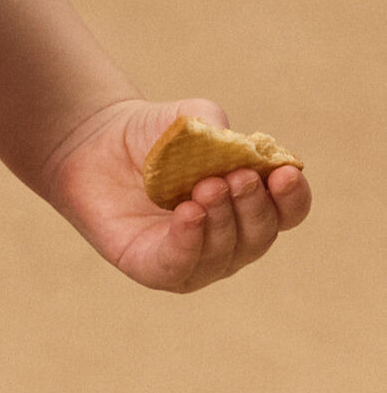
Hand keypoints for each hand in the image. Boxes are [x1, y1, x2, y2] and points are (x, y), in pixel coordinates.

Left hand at [42, 97, 311, 293]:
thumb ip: (224, 136)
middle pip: (259, 238)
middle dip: (253, 208)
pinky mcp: (151, 268)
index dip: (292, 199)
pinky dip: (189, 242)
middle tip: (235, 177)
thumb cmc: (159, 136)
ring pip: (223, 256)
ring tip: (206, 187)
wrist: (101, 145)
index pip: (286, 214)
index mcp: (249, 205)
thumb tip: (244, 155)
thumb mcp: (199, 123)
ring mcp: (191, 260)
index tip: (284, 173)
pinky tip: (188, 213)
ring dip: (221, 221)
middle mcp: (226, 240)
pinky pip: (179, 267)